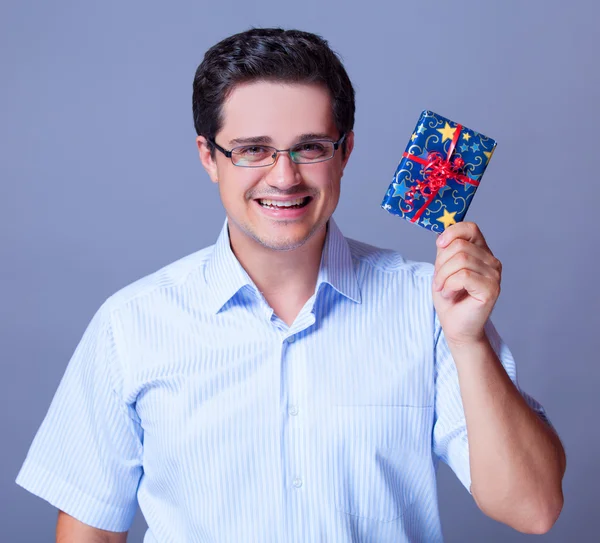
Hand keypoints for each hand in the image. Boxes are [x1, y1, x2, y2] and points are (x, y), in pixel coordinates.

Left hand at [432, 222, 501, 346]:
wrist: (455, 326)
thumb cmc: (450, 298)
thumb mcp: (442, 268)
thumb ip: (445, 250)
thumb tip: (442, 232)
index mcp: (481, 252)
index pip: (470, 228)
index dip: (452, 232)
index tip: (439, 245)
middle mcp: (492, 261)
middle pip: (459, 246)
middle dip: (441, 264)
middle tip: (439, 281)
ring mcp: (494, 275)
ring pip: (460, 260)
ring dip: (443, 276)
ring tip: (444, 289)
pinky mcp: (491, 289)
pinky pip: (463, 276)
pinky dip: (449, 285)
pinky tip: (450, 294)